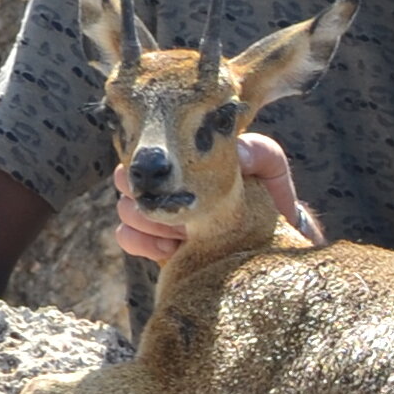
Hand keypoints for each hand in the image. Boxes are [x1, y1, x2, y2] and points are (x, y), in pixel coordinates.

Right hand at [115, 133, 318, 261]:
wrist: (268, 244)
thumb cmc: (267, 197)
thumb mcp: (269, 167)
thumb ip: (258, 150)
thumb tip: (234, 153)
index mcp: (182, 159)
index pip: (149, 144)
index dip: (153, 158)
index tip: (179, 176)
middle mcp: (164, 182)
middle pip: (126, 176)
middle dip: (147, 192)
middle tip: (180, 208)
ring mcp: (155, 212)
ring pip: (125, 208)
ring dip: (148, 220)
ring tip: (183, 232)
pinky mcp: (152, 243)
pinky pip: (125, 236)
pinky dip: (140, 241)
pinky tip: (171, 248)